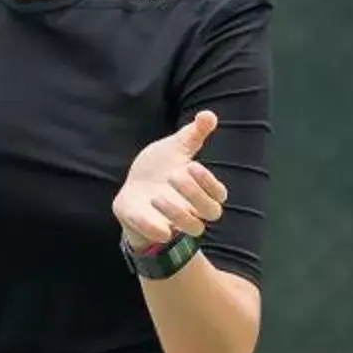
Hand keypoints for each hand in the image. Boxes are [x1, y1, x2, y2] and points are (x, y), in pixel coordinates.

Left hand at [115, 109, 226, 251]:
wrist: (132, 190)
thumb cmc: (160, 169)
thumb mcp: (174, 148)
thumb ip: (193, 134)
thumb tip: (209, 115)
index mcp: (202, 190)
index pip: (219, 194)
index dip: (209, 183)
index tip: (192, 166)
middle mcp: (194, 210)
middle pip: (212, 213)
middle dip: (195, 195)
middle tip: (174, 176)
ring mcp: (175, 223)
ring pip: (193, 229)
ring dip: (177, 214)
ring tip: (157, 197)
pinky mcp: (152, 230)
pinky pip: (161, 237)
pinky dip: (155, 227)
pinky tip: (146, 210)